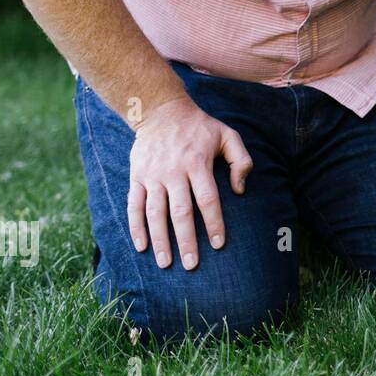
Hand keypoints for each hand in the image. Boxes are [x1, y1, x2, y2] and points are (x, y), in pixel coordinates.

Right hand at [127, 95, 252, 269]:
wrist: (160, 110)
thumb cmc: (200, 127)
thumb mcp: (228, 135)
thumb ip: (241, 161)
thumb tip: (240, 191)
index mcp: (197, 163)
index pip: (207, 199)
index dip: (213, 223)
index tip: (218, 244)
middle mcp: (173, 171)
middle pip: (180, 212)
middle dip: (186, 241)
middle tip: (192, 265)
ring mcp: (152, 175)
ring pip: (155, 213)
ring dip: (160, 240)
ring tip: (166, 263)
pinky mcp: (136, 176)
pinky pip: (134, 206)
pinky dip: (136, 227)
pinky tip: (142, 246)